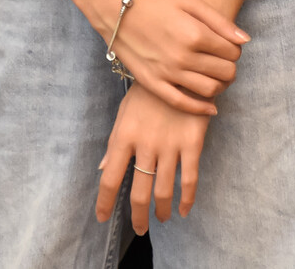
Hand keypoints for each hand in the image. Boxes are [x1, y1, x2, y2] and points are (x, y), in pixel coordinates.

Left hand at [97, 83, 208, 231]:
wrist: (182, 65)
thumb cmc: (149, 90)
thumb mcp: (126, 111)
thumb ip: (115, 142)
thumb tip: (102, 168)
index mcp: (124, 135)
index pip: (109, 179)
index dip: (105, 203)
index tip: (103, 217)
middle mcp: (146, 144)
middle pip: (139, 192)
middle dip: (138, 217)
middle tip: (140, 229)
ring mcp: (170, 144)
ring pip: (164, 190)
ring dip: (162, 210)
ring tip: (162, 218)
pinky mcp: (193, 141)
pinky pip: (190, 178)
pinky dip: (187, 199)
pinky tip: (184, 209)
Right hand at [107, 0, 245, 113]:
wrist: (115, 8)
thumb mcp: (189, 1)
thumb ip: (219, 21)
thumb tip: (245, 40)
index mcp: (195, 34)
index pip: (231, 52)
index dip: (236, 50)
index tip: (231, 46)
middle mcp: (183, 57)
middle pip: (223, 73)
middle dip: (231, 68)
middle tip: (227, 62)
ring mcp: (167, 73)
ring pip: (208, 90)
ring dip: (221, 86)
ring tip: (219, 77)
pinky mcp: (152, 84)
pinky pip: (181, 103)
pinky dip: (200, 108)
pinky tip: (210, 107)